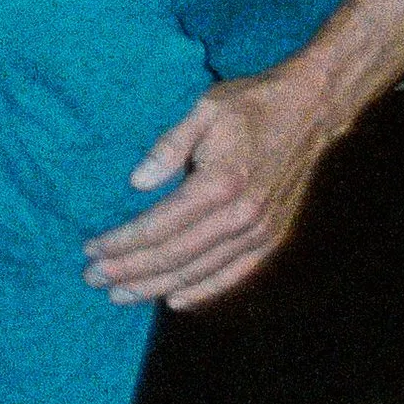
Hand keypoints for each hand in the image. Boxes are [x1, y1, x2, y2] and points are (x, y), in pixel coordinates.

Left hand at [82, 69, 335, 312]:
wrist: (312, 109)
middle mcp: (240, 214)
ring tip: (120, 294)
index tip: (91, 250)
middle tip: (93, 279)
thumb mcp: (206, 109)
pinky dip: (203, 290)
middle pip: (174, 256)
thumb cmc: (253, 103)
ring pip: (199, 271)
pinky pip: (234, 274)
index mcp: (219, 182)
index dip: (122, 243)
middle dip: (129, 271)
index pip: (159, 226)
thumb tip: (138, 182)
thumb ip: (170, 146)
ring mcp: (260, 230)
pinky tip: (174, 300)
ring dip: (156, 286)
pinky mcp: (273, 237)